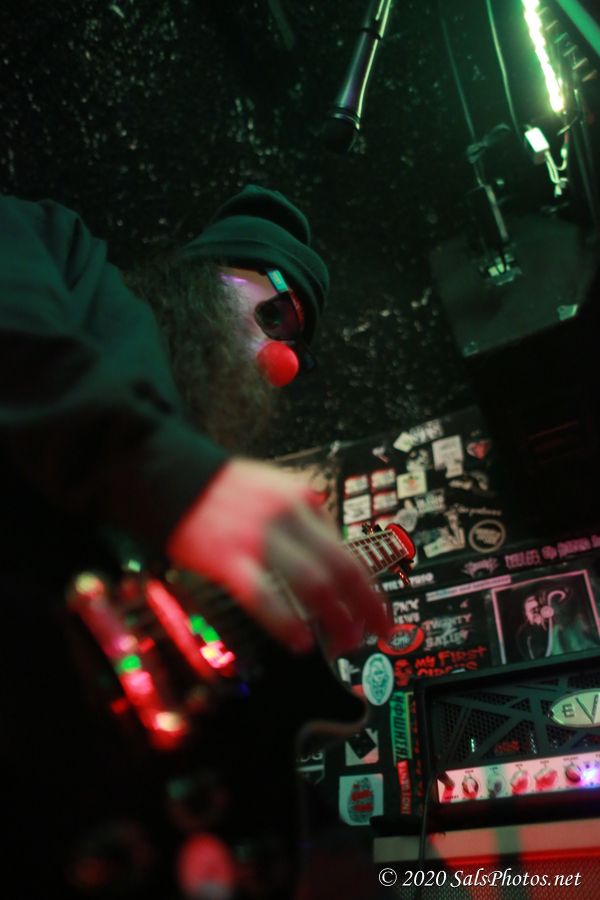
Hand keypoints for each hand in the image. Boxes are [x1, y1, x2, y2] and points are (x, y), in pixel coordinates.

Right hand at [166, 458, 388, 654]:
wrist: (172, 476)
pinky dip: (287, 622)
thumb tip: (332, 553)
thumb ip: (305, 517)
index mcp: (303, 499)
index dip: (369, 588)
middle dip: (364, 607)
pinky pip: (265, 596)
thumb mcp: (275, 487)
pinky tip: (300, 641)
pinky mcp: (228, 558)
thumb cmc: (224, 489)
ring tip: (343, 642)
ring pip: (313, 582)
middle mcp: (289, 516)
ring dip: (335, 618)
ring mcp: (259, 538)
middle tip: (373, 634)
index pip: (348, 550)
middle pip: (341, 568)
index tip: (378, 613)